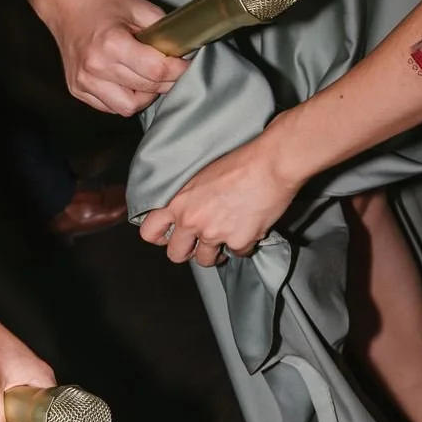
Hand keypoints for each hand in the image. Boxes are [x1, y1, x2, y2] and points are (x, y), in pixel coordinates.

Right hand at [45, 0, 189, 115]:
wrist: (66, 4)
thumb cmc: (101, 3)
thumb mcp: (137, 6)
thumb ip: (161, 29)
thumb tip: (180, 49)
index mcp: (112, 43)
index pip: (156, 70)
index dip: (177, 70)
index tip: (183, 64)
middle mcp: (95, 67)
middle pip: (145, 90)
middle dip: (165, 82)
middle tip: (170, 69)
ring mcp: (84, 82)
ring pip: (128, 107)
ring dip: (144, 96)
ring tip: (147, 78)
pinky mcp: (78, 90)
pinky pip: (110, 107)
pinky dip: (124, 99)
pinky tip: (127, 82)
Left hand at [138, 128, 300, 264]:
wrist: (271, 164)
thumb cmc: (239, 161)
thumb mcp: (200, 174)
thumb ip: (188, 197)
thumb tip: (185, 210)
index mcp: (178, 202)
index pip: (149, 232)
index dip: (160, 237)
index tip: (171, 236)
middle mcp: (191, 221)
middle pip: (176, 255)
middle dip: (187, 251)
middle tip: (199, 243)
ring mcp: (214, 233)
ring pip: (205, 260)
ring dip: (214, 253)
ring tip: (225, 237)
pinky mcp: (238, 241)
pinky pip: (237, 253)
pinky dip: (243, 245)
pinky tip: (249, 229)